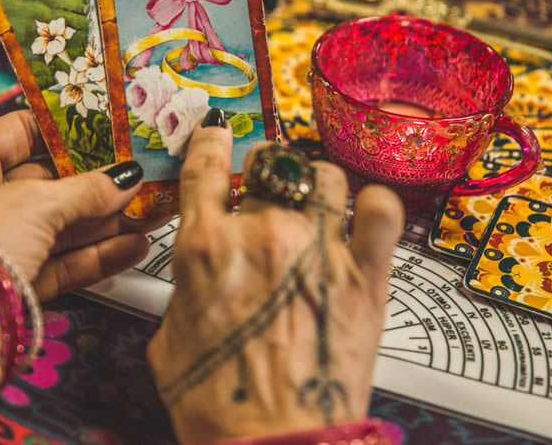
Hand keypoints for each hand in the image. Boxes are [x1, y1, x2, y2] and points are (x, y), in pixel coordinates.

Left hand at [0, 110, 158, 300]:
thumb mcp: (35, 205)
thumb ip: (88, 190)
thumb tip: (128, 178)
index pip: (20, 132)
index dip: (68, 131)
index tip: (114, 131)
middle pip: (46, 183)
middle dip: (97, 182)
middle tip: (144, 175)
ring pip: (57, 225)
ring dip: (105, 220)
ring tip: (152, 212)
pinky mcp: (12, 283)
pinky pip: (58, 262)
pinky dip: (95, 255)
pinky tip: (135, 246)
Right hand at [147, 116, 403, 442]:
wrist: (273, 443)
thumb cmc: (219, 402)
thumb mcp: (170, 340)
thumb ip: (186, 289)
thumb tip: (200, 276)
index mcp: (206, 245)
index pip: (207, 165)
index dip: (212, 142)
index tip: (218, 137)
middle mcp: (263, 234)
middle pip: (269, 163)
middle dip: (265, 173)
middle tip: (268, 191)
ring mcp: (319, 250)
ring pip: (324, 176)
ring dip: (315, 183)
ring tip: (316, 201)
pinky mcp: (366, 277)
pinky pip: (381, 212)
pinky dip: (374, 205)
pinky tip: (366, 212)